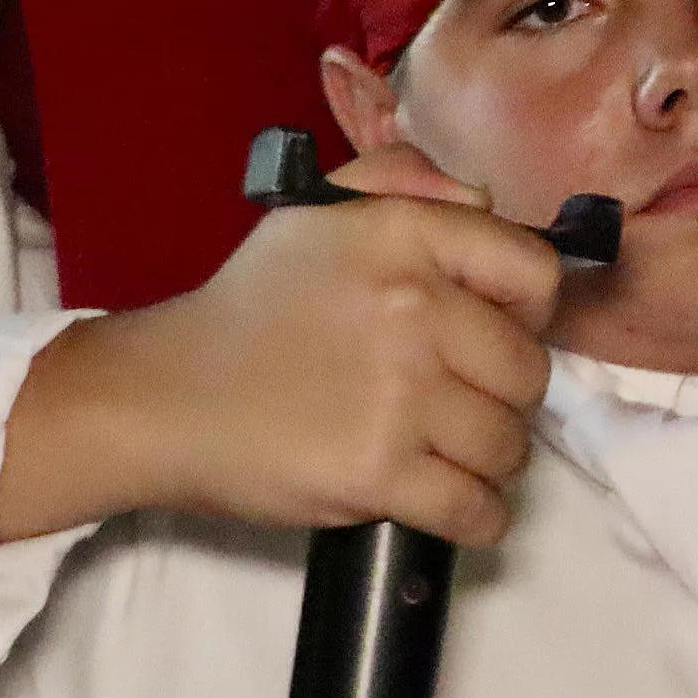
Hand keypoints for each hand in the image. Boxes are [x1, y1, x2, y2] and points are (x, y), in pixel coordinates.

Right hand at [1, 186, 562, 546]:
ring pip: (508, 447)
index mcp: (405, 236)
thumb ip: (402, 180)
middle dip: (504, 397)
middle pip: (528, 372)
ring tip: (445, 453)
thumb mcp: (316, 213)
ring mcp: (399, 396)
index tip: (497, 332)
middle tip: (460, 404)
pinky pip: (478, 509)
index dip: (529, 312)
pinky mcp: (379, 473)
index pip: (534, 274)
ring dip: (488, 461)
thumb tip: (485, 199)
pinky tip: (449, 502)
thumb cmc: (248, 308)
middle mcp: (413, 308)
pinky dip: (477, 517)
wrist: (163, 398)